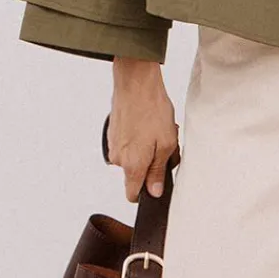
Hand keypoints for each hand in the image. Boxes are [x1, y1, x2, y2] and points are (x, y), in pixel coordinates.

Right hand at [108, 58, 179, 199]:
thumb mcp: (166, 144)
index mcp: (132, 165)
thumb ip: (158, 171)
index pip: (132, 194)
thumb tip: (154, 191)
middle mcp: (118, 159)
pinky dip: (137, 138)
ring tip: (156, 131)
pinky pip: (127, 144)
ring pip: (132, 157)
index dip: (146, 192)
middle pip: (135, 174)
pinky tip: (146, 123)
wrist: (135, 83)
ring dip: (144, 150)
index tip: (157, 183)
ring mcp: (113, 145)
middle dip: (150, 165)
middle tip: (164, 146)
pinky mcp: (112, 132)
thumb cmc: (152, 110)